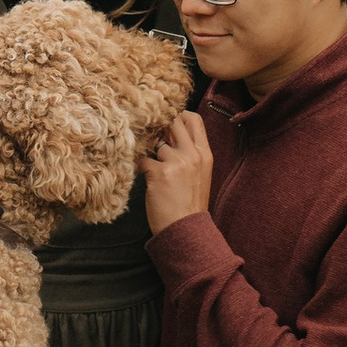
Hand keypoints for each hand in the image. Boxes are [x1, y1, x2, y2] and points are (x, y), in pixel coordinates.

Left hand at [142, 109, 214, 231]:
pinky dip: (141, 168)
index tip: (170, 126)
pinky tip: (146, 179)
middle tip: (156, 145)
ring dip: (152, 154)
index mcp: (205, 154)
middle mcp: (192, 154)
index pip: (194, 119)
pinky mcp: (159, 173)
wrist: (186, 230)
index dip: (179, 117)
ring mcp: (176, 162)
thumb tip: (169, 136)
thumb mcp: (201, 174)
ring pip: (156, 144)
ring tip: (155, 172)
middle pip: (173, 122)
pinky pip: (143, 160)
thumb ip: (190, 154)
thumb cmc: (190, 205)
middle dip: (161, 130)